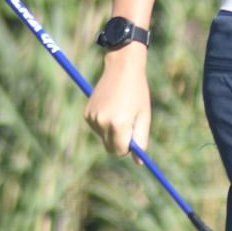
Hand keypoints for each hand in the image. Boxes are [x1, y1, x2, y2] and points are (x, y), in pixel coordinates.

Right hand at [84, 43, 150, 158]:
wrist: (122, 68)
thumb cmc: (137, 92)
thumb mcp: (144, 116)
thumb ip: (141, 140)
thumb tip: (139, 162)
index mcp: (118, 124)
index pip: (121, 151)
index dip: (129, 147)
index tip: (134, 137)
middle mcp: (102, 122)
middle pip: (110, 148)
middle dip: (120, 142)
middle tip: (129, 125)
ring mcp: (92, 118)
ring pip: (104, 138)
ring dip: (112, 131)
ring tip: (120, 110)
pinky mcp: (87, 114)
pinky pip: (97, 128)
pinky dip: (104, 123)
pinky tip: (111, 107)